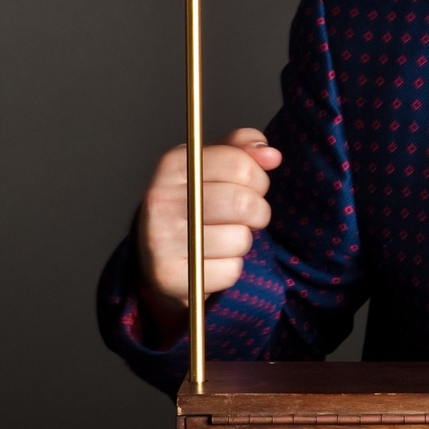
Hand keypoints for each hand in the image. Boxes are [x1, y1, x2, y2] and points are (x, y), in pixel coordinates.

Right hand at [135, 128, 281, 335]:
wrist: (157, 259)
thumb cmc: (193, 206)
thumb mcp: (211, 169)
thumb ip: (241, 150)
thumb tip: (271, 154)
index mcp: (172, 165)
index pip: (239, 164)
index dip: (258, 177)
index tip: (252, 186)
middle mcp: (161, 200)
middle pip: (243, 203)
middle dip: (258, 212)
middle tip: (249, 216)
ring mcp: (161, 240)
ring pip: (240, 239)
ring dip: (243, 241)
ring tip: (224, 238)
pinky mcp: (169, 277)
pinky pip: (230, 270)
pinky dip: (230, 268)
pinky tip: (212, 261)